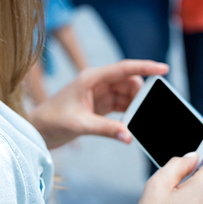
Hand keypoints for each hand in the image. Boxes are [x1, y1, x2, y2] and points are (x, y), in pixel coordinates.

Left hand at [28, 60, 168, 148]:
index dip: (145, 67)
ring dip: (135, 105)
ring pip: (126, 94)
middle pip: (128, 82)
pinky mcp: (99, 105)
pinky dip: (129, 113)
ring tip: (141, 119)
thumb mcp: (80, 124)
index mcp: (91, 78)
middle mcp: (97, 82)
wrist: (38, 129)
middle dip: (140, 94)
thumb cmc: (53, 121)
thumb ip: (105, 129)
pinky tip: (132, 123)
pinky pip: (121, 105)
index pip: (124, 68)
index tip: (164, 69)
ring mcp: (99, 93)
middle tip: (148, 111)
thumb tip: (129, 136)